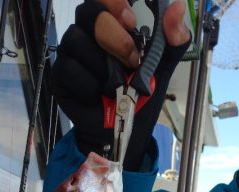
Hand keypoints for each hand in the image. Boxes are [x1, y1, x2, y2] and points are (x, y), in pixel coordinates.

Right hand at [51, 0, 190, 165]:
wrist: (126, 132)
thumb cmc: (139, 95)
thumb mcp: (162, 68)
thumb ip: (172, 39)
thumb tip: (177, 7)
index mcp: (112, 24)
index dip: (113, 1)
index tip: (131, 20)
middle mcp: (88, 34)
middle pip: (88, 12)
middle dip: (114, 36)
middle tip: (132, 60)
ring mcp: (71, 54)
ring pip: (75, 40)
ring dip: (102, 65)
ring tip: (117, 84)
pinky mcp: (61, 77)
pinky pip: (70, 69)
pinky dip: (90, 84)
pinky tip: (100, 95)